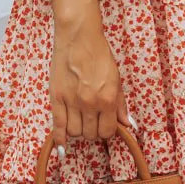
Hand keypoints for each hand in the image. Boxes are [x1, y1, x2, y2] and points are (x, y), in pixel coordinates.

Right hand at [48, 0, 129, 153]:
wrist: (79, 37)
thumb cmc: (100, 55)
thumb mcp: (116, 78)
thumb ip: (120, 104)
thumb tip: (128, 125)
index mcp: (107, 99)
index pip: (108, 131)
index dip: (107, 131)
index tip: (105, 124)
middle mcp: (90, 103)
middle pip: (90, 134)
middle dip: (92, 130)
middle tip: (92, 120)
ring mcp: (72, 101)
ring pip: (75, 132)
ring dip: (78, 130)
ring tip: (80, 120)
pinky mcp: (56, 97)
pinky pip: (58, 125)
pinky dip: (59, 139)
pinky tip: (61, 146)